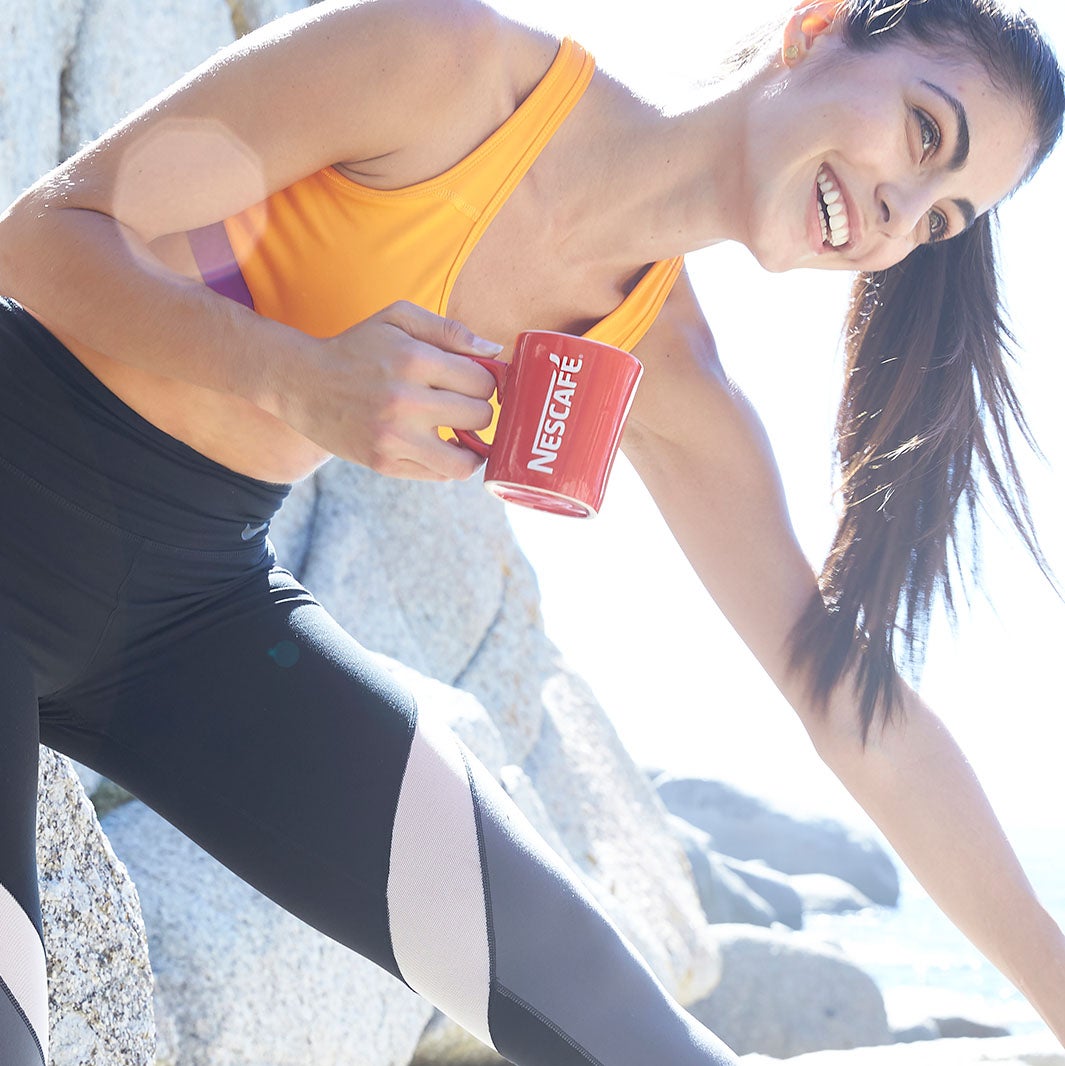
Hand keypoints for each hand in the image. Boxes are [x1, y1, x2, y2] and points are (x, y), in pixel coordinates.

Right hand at [277, 301, 500, 479]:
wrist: (303, 384)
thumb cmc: (358, 348)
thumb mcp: (398, 319)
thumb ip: (449, 330)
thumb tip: (494, 350)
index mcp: (414, 360)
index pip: (483, 381)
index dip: (486, 381)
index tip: (474, 382)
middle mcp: (406, 402)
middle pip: (480, 417)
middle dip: (479, 410)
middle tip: (464, 405)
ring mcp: (394, 438)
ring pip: (465, 461)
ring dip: (472, 448)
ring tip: (462, 435)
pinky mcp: (384, 463)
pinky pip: (439, 475)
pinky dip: (446, 463)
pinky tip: (438, 445)